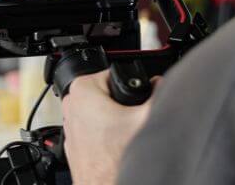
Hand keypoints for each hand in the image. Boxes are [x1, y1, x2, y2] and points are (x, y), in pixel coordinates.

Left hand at [61, 70, 156, 184]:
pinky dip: (106, 135)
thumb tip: (164, 82)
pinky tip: (116, 145)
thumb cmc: (116, 160)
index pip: (113, 74)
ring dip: (114, 120)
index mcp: (82, 90)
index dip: (132, 87)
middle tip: (132, 120)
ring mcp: (70, 126)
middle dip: (122, 104)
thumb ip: (159, 92)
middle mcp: (71, 105)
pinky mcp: (75, 143)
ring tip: (124, 134)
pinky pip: (94, 131)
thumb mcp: (146, 118)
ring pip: (100, 112)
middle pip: (107, 93)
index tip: (138, 101)